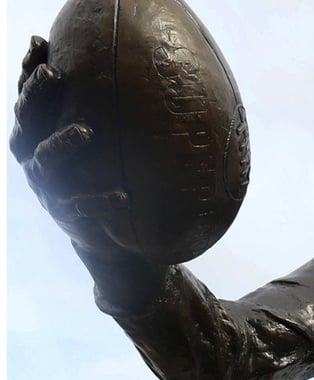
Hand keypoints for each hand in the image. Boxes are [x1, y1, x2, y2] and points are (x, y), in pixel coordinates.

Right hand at [9, 35, 128, 260]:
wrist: (106, 236)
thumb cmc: (97, 174)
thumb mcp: (90, 142)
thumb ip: (92, 110)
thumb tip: (117, 68)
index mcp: (37, 135)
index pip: (28, 98)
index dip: (28, 72)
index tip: (39, 44)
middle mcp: (34, 157)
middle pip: (27, 121)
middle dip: (37, 95)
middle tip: (55, 74)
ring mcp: (47, 187)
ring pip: (45, 161)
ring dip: (62, 144)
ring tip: (86, 132)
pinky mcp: (67, 215)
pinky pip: (80, 206)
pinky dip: (99, 200)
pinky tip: (122, 196)